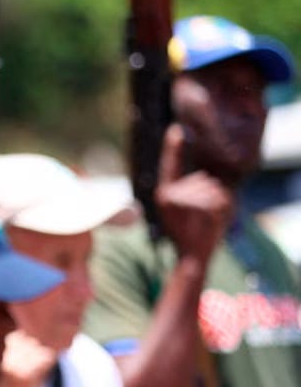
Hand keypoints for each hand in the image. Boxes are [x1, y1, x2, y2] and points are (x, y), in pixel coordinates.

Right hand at [155, 124, 232, 261]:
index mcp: (164, 194)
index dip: (173, 147)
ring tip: (207, 222)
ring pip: (211, 188)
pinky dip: (222, 209)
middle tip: (204, 219)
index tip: (176, 128)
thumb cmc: (194, 234)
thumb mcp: (190, 211)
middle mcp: (166, 193)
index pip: (170, 165)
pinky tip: (210, 223)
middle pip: (203, 180)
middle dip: (212, 195)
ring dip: (218, 203)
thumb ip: (196, 193)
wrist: (191, 258)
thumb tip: (208, 179)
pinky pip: (217, 197)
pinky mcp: (188, 206)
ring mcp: (177, 199)